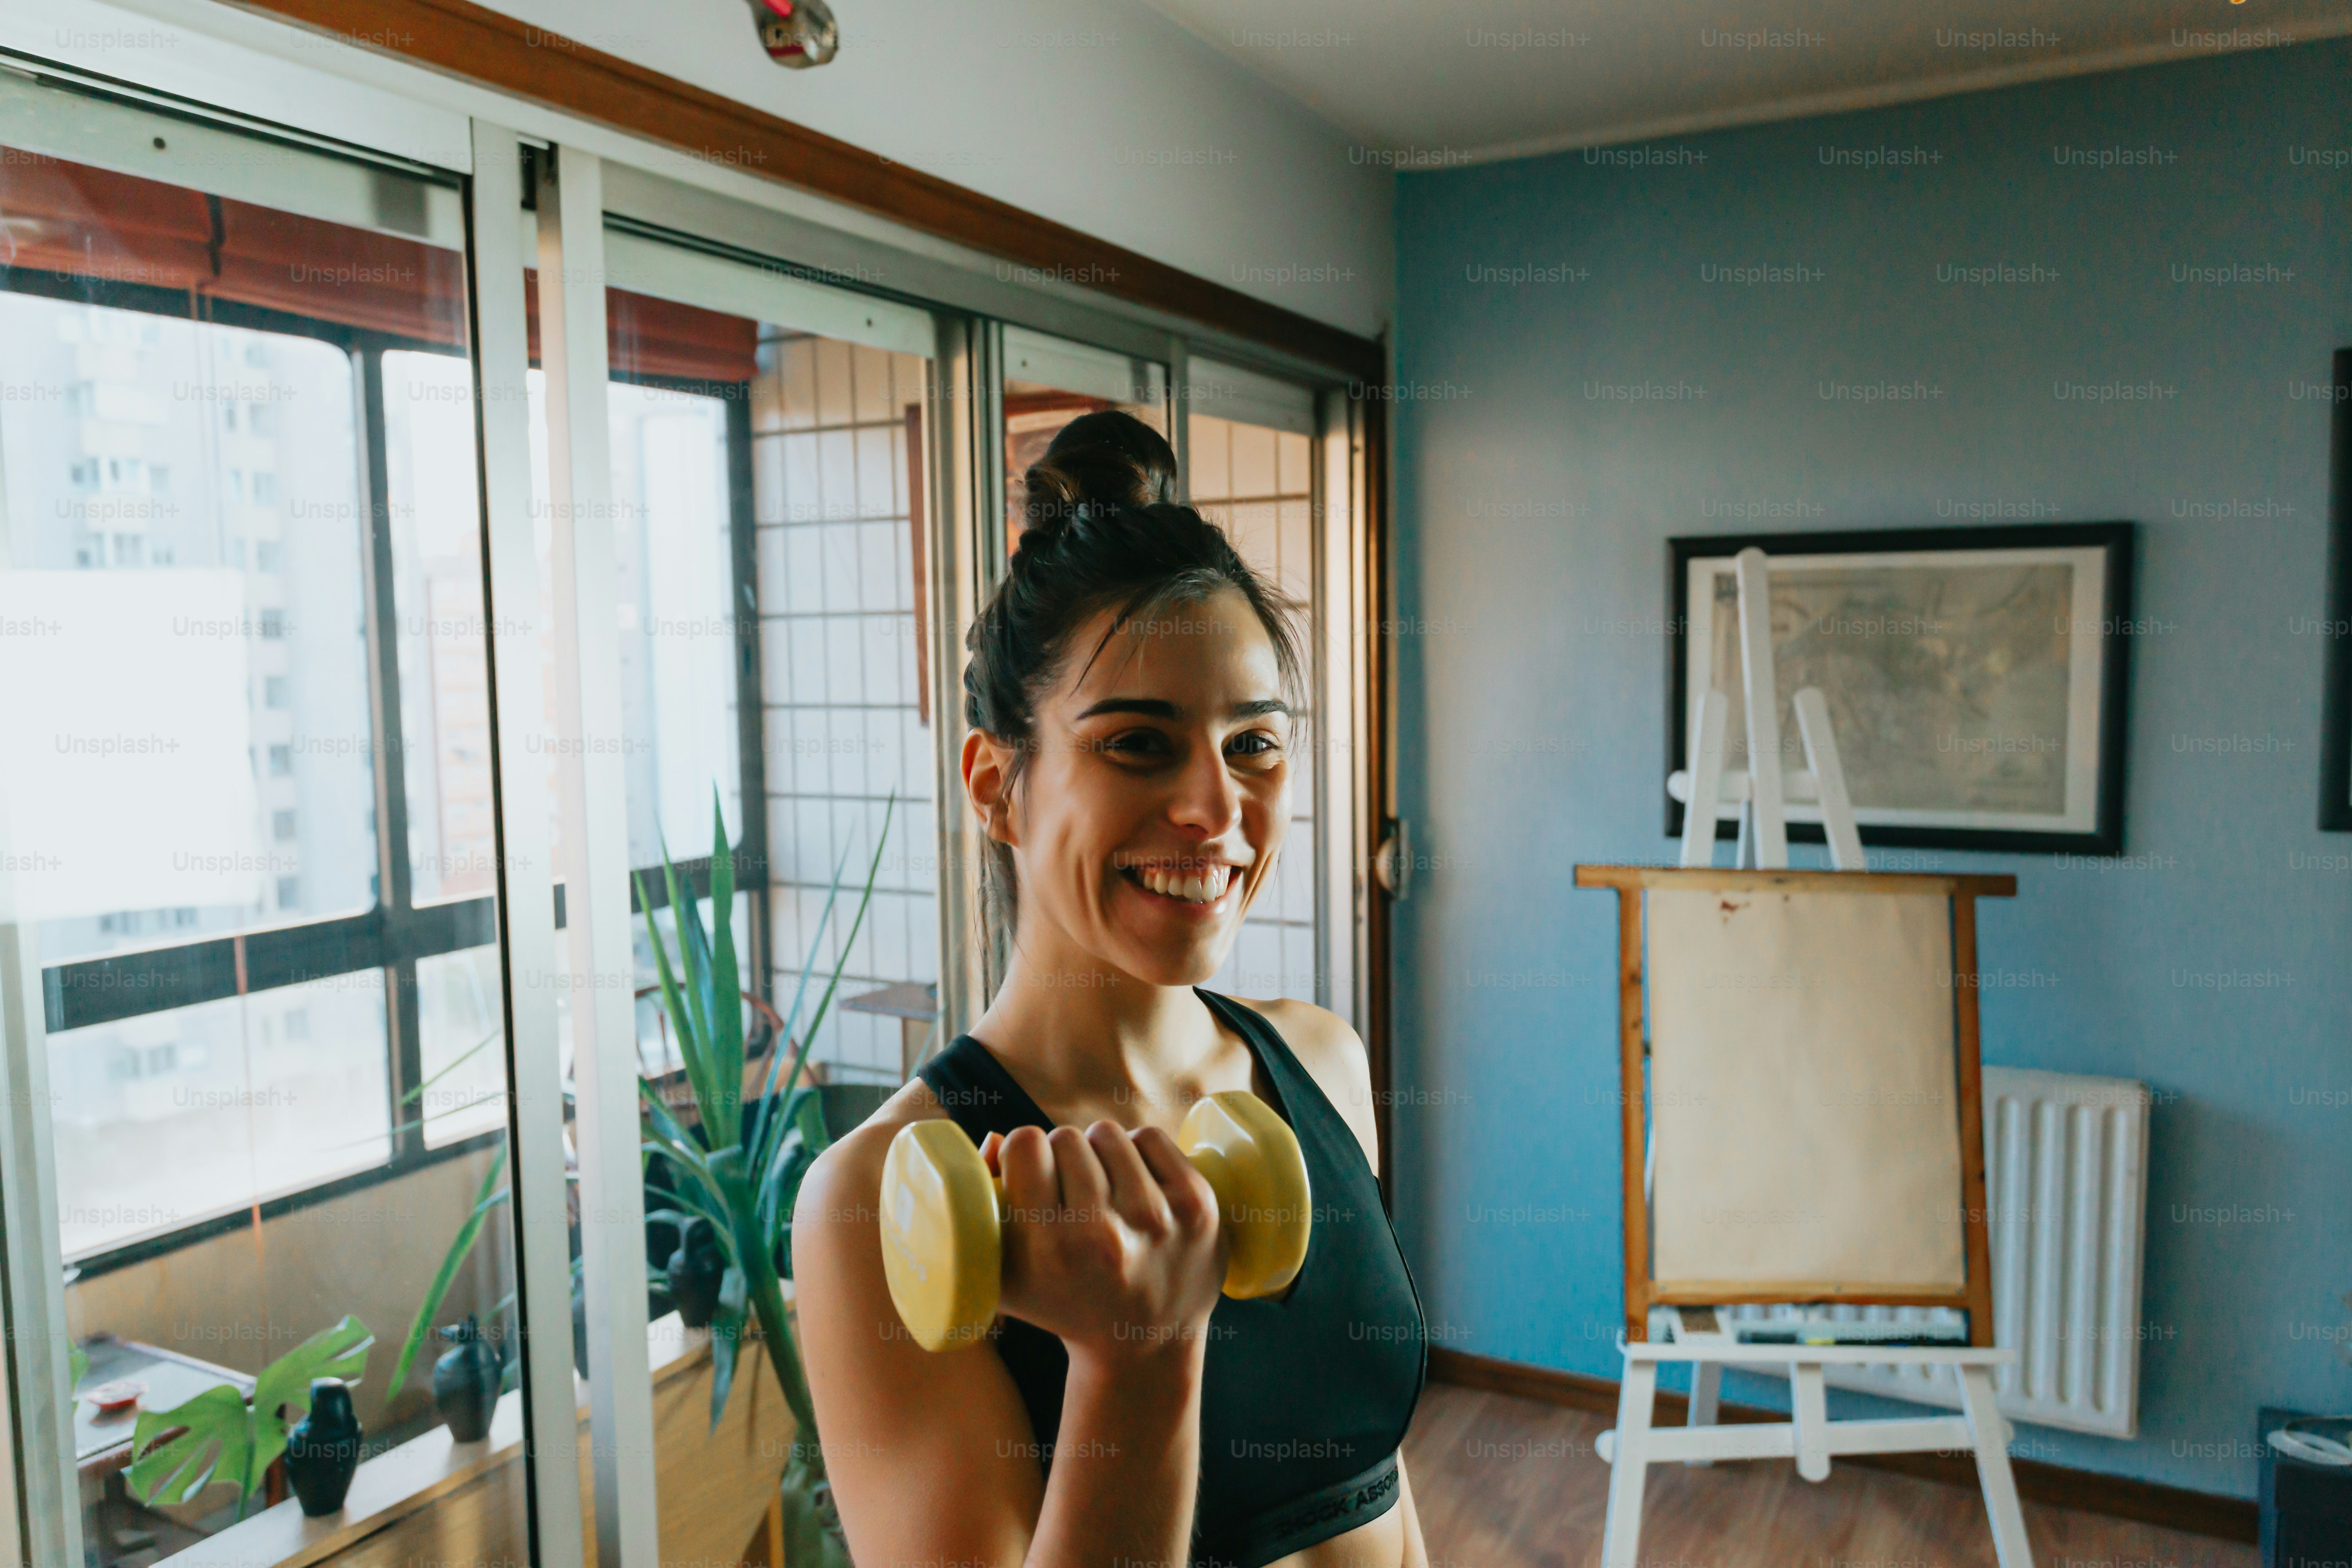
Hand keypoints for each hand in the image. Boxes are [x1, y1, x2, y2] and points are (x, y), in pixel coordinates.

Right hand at [981, 1121, 1224, 1362]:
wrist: (1146, 1345)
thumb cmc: (1065, 1303)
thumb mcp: (1006, 1278)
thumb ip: (982, 1211)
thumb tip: (996, 1140)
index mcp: (1051, 1251)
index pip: (1025, 1144)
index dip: (1024, 1154)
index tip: (1032, 1175)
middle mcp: (1104, 1235)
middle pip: (1066, 1137)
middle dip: (1061, 1158)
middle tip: (1069, 1191)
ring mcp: (1158, 1218)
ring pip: (1108, 1134)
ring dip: (1099, 1154)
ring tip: (1102, 1189)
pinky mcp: (1198, 1205)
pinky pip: (1151, 1137)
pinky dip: (1138, 1151)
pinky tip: (1135, 1184)